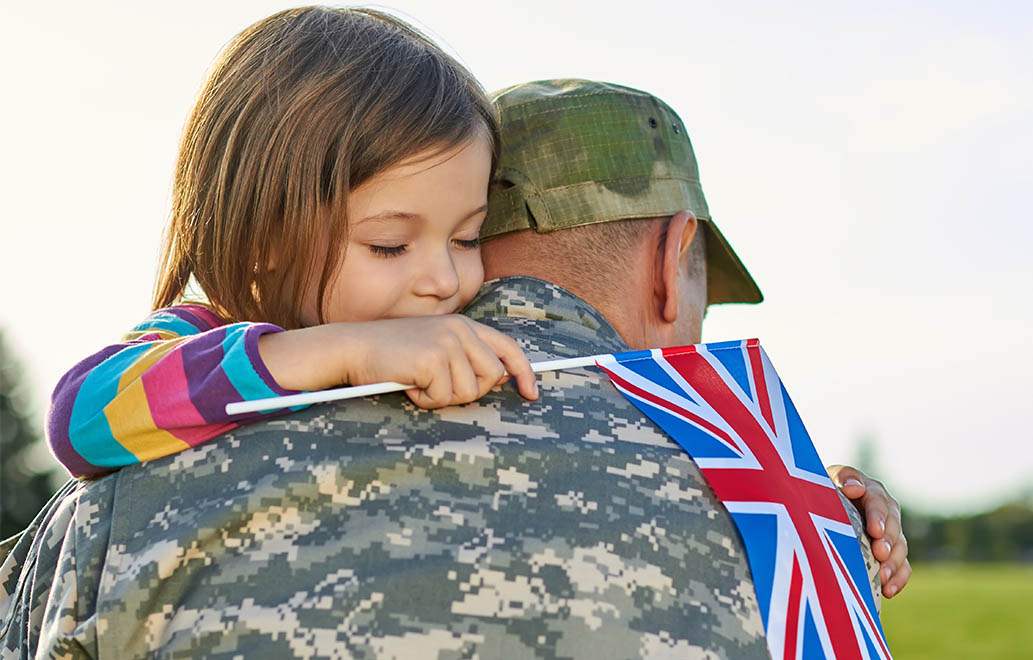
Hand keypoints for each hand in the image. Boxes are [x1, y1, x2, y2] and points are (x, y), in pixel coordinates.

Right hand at [346, 315, 537, 408]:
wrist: (353, 347)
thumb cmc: (393, 355)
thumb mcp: (435, 348)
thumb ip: (466, 358)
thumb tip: (500, 378)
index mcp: (464, 325)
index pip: (507, 347)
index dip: (524, 372)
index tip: (532, 394)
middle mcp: (460, 329)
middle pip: (491, 377)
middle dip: (469, 392)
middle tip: (438, 387)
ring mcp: (447, 343)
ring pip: (468, 392)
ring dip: (441, 397)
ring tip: (419, 382)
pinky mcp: (432, 359)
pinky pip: (442, 397)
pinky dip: (425, 399)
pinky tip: (408, 384)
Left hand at [827, 464, 910, 597]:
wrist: (820, 508)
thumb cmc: (822, 491)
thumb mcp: (827, 480)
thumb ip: (841, 478)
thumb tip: (856, 487)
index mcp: (870, 490)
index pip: (877, 501)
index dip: (877, 516)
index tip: (874, 531)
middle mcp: (884, 510)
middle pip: (893, 526)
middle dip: (888, 541)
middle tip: (879, 554)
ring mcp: (889, 532)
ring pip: (900, 546)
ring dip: (893, 562)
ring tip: (882, 576)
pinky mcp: (890, 552)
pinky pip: (902, 566)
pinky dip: (898, 578)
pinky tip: (888, 591)